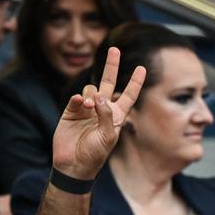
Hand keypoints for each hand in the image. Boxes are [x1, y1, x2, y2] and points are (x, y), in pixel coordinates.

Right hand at [51, 47, 145, 178]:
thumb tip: (99, 95)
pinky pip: (76, 97)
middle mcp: (102, 109)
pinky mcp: (71, 111)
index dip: (135, 82)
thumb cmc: (95, 155)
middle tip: (114, 49)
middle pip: (108, 82)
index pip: (128, 95)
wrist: (74, 165)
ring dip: (91, 94)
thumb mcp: (108, 137)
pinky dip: (79, 98)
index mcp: (116, 116)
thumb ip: (107, 115)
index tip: (142, 68)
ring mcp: (86, 109)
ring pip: (91, 90)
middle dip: (112, 66)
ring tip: (89, 108)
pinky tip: (80, 104)